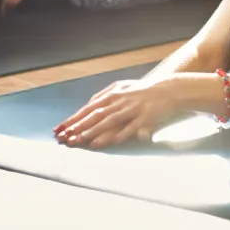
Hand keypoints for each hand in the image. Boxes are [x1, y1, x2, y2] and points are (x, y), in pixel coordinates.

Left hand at [54, 77, 186, 148]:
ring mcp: (131, 109)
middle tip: (64, 136)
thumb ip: (106, 95)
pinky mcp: (143, 118)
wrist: (168, 90)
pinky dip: (114, 136)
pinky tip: (103, 142)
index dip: (74, 118)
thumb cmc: (143, 90)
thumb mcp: (123, 87)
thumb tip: (90, 102)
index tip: (61, 127)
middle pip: (95, 114)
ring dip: (92, 131)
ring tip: (79, 140)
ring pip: (108, 121)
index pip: (89, 108)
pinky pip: (126, 129)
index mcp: (113, 93)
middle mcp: (120, 100)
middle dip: (78, 126)